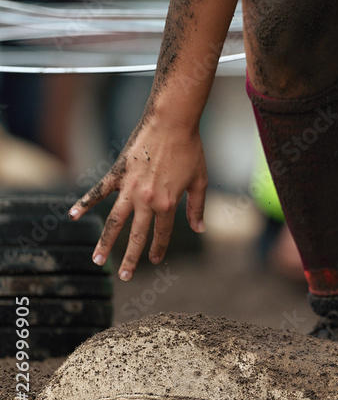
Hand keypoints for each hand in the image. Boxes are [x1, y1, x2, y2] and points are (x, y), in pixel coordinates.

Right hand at [68, 118, 207, 280]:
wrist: (172, 122)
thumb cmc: (190, 150)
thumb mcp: (200, 181)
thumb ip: (197, 208)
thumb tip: (200, 229)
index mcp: (167, 204)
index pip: (162, 233)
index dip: (158, 249)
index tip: (154, 261)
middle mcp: (145, 200)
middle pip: (135, 234)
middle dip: (129, 257)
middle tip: (123, 276)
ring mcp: (129, 187)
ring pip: (114, 220)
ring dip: (105, 241)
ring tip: (96, 259)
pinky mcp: (117, 173)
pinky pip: (98, 192)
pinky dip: (85, 203)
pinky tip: (74, 215)